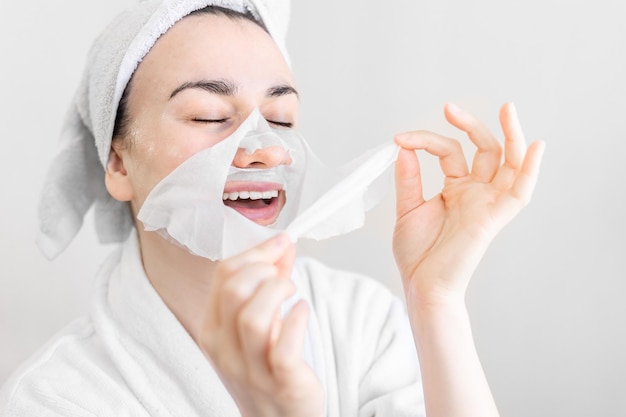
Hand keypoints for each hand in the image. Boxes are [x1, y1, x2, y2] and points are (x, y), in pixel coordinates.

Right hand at [200, 234, 323, 416]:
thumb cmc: (267, 368)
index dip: (255, 252)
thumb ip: (268, 283)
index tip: (280, 243)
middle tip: (283, 273)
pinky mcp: (281, 383)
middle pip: (234, 291)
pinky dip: (297, 321)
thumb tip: (282, 245)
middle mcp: (225, 350)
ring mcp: (251, 370)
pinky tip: (302, 311)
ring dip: (278, 292)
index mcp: (213, 330)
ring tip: (292, 292)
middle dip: (264, 269)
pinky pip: (283, 349)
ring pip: (253, 318)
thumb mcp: (258, 324)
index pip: (223, 276)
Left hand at [393, 102, 544, 306]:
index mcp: (455, 188)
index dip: (425, 140)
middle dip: (472, 125)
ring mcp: (486, 203)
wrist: (421, 284)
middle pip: (486, 149)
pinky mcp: (493, 218)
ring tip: (508, 108)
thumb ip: (409, 178)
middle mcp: (475, 192)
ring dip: (512, 136)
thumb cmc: (417, 253)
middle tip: (449, 108)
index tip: (399, 139)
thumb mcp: (408, 208)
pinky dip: (530, 170)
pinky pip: (519, 193)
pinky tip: (535, 146)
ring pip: (509, 163)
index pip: (449, 151)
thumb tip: (404, 148)